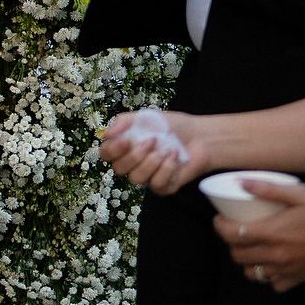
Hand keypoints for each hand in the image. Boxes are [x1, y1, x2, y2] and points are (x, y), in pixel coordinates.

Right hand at [100, 107, 214, 193]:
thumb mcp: (145, 116)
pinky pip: (156, 183)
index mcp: (125, 146)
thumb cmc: (170, 125)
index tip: (126, 141)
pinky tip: (174, 156)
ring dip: (152, 162)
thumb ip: (123, 121)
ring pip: (136, 178)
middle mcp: (133, 164)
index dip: (112, 150)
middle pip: (119, 169)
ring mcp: (147, 177)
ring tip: (165, 148)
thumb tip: (106, 134)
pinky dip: (167, 168)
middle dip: (136, 155)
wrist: (199, 136)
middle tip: (152, 141)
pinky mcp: (163, 187)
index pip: (106, 154)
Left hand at [218, 181, 304, 290]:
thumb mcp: (297, 192)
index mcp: (271, 234)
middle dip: (230, 243)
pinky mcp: (299, 279)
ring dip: (246, 261)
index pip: (232, 235)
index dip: (219, 227)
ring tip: (251, 246)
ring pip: (253, 274)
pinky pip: (274, 284)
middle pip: (238, 256)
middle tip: (235, 229)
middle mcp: (276, 256)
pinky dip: (267, 276)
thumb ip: (267, 188)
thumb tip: (240, 182)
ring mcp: (287, 270)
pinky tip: (271, 262)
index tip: (219, 218)